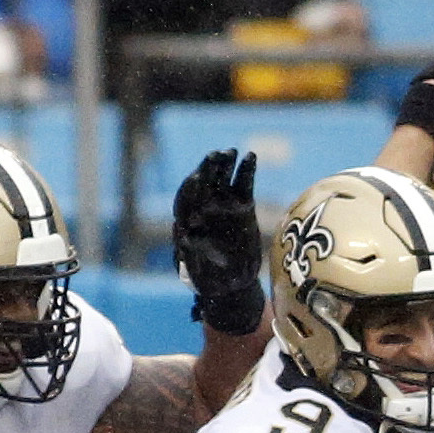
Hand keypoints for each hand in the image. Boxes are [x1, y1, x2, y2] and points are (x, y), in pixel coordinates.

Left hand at [173, 148, 264, 335]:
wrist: (232, 281)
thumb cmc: (211, 278)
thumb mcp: (198, 270)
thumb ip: (190, 253)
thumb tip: (182, 237)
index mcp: (189, 221)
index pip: (187, 199)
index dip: (192, 188)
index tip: (198, 177)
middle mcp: (204, 209)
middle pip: (204, 184)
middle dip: (209, 170)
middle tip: (215, 155)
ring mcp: (222, 204)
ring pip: (222, 180)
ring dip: (226, 165)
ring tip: (232, 151)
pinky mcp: (241, 204)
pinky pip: (243, 184)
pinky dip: (247, 170)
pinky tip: (251, 156)